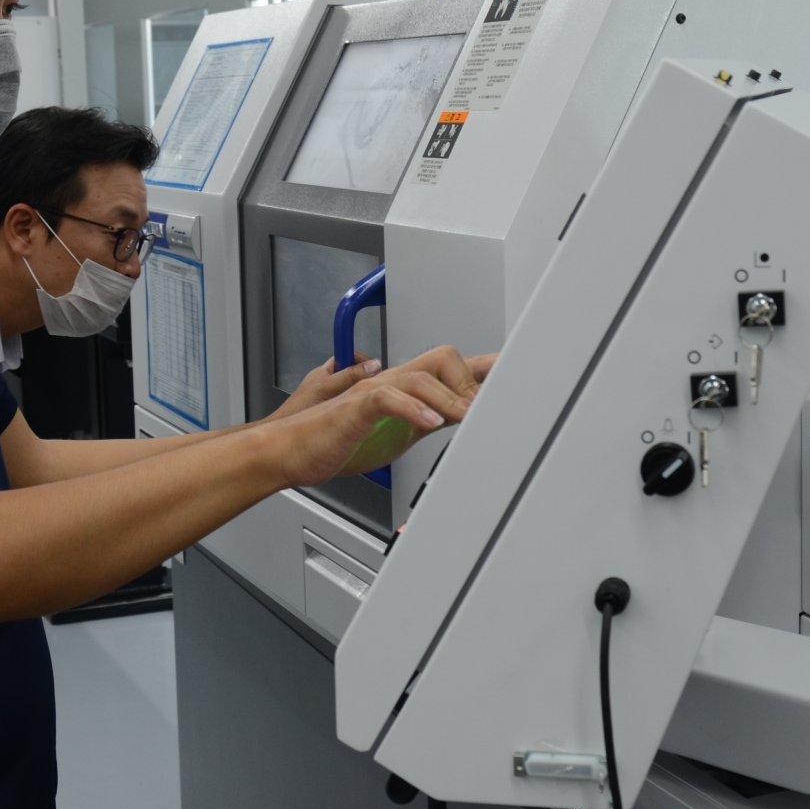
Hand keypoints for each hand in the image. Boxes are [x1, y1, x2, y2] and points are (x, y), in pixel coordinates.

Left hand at [266, 354, 381, 421]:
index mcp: (326, 371)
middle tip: (374, 391)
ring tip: (367, 406)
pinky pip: (352, 409)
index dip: (366, 362)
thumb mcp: (326, 389)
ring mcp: (332, 400)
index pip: (352, 357)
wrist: (283, 441)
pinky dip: (358, 412)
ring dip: (363, 400)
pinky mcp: (334, 415)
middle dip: (367, 383)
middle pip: (358, 377)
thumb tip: (373, 367)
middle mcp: (330, 383)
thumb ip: (348, 377)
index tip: (378, 369)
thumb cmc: (295, 412)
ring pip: (356, 394)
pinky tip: (360, 420)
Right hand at [272, 346, 495, 486]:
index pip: (452, 367)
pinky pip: (388, 397)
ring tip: (467, 419)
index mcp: (404, 388)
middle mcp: (390, 380)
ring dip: (450, 399)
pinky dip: (413, 409)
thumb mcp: (396, 433)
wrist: (291, 451)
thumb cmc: (337, 441)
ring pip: (421, 375)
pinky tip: (431, 422)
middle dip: (469, 382)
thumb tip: (456, 417)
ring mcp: (372, 391)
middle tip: (483, 413)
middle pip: (442, 357)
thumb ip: (425, 420)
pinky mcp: (355, 408)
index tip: (518, 372)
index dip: (486, 367)